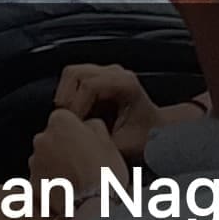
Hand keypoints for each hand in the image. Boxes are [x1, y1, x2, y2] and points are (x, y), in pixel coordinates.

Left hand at [28, 102, 127, 209]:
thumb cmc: (104, 175)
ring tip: (75, 181)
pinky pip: (41, 179)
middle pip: (52, 139)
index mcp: (60, 122)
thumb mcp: (109, 143)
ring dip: (56, 166)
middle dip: (63, 148)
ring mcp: (34, 162)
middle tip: (82, 164)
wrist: (91, 210)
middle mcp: (42, 138)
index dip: (76, 132)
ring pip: (45, 159)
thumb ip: (95, 127)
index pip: (64, 119)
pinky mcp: (32, 184)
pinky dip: (50, 184)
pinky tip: (67, 192)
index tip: (85, 144)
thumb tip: (88, 126)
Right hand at [50, 62, 166, 157]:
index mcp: (126, 84)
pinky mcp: (97, 78)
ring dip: (64, 97)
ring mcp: (105, 73)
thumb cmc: (144, 137)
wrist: (154, 131)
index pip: (89, 85)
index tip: (73, 126)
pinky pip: (73, 81)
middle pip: (75, 73)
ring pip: (71, 74)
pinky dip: (68, 97)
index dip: (75, 107)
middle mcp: (115, 73)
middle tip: (67, 122)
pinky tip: (76, 115)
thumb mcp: (124, 146)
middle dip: (66, 100)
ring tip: (70, 119)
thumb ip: (99, 143)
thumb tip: (75, 141)